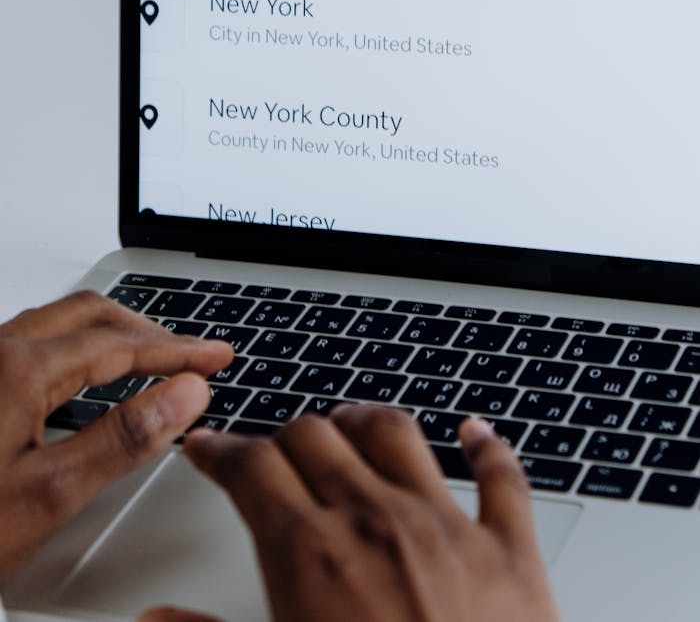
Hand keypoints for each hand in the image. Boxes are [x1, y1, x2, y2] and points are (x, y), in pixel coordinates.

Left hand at [0, 290, 231, 580]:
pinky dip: (77, 348)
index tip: (216, 356)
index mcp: (17, 370)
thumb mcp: (44, 496)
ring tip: (149, 357)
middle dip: (148, 329)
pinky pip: (32, 343)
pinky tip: (82, 380)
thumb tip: (184, 394)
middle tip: (191, 353)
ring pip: (57, 324)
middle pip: (90, 314)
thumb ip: (121, 439)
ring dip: (111, 333)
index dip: (178, 350)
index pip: (121, 343)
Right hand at [143, 406, 558, 621]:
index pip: (251, 466)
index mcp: (310, 555)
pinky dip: (487, 448)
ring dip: (364, 421)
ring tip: (349, 425)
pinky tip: (475, 434)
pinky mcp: (510, 551)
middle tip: (273, 452)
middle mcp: (375, 520)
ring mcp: (446, 527)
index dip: (221, 450)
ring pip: (395, 432)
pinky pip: (502, 478)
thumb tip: (153, 619)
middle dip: (284, 436)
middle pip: (315, 435)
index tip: (209, 448)